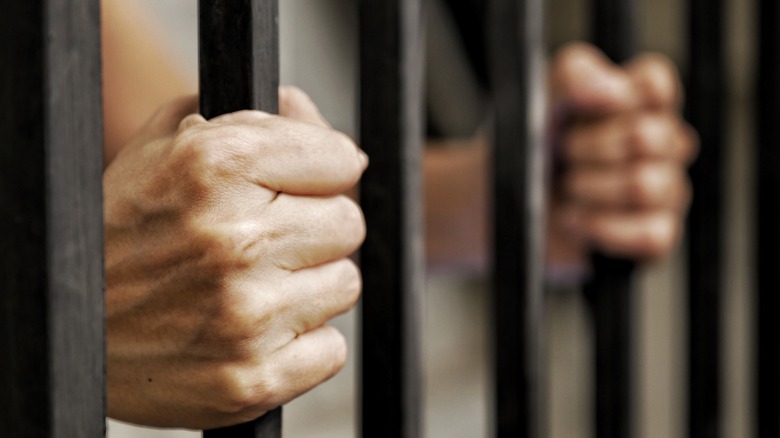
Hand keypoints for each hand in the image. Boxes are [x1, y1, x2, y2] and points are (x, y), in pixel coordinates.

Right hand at [104, 87, 366, 428]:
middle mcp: (234, 238)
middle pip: (348, 223)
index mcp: (215, 165)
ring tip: (255, 286)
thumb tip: (324, 126)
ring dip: (310, 284)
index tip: (301, 186)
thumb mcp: (165, 145)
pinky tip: (256, 330)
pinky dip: (303, 342)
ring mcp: (245, 314)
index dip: (323, 171)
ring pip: (344, 283)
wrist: (69, 330)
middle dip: (315, 228)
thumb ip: (252, 117)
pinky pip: (331, 349)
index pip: (340, 160)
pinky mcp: (253, 378)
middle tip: (268, 241)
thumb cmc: (121, 232)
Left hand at [546, 44, 697, 272]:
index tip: (578, 110)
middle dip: (587, 147)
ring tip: (567, 188)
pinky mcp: (656, 236)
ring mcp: (666, 191)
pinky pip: (650, 234)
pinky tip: (574, 219)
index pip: (657, 82)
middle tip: (563, 154)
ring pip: (645, 186)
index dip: (613, 97)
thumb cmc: (530, 149)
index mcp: (641, 102)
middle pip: (646, 136)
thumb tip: (613, 89)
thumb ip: (572, 76)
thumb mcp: (539, 100)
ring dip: (589, 188)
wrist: (503, 206)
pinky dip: (600, 228)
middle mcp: (664, 144)